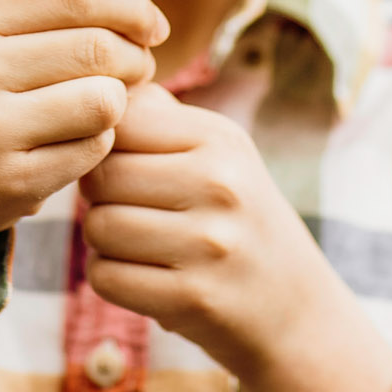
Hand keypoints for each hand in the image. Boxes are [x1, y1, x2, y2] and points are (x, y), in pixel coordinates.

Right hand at [0, 0, 167, 263]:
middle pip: (100, 48)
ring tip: (103, 106)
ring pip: (105, 99)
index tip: (153, 26)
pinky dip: (98, 144)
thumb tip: (140, 16)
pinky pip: (93, 149)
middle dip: (136, 59)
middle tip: (137, 71)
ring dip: (119, 103)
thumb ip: (44, 18)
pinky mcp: (8, 181)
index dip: (132, 8)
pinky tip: (75, 142)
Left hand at [79, 84, 391, 391]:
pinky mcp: (194, 299)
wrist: (295, 310)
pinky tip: (142, 276)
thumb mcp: (220, 155)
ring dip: (102, 241)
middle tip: (124, 209)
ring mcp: (210, 245)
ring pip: (97, 227)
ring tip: (136, 243)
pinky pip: (105, 277)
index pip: (118, 122)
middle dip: (96, 196)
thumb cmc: (238, 221)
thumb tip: (98, 80)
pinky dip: (111, 279)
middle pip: (100, 176)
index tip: (120, 165)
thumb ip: (160, 117)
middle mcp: (220, 185)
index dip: (103, 146)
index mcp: (221, 139)